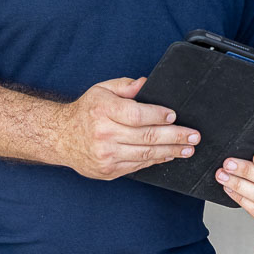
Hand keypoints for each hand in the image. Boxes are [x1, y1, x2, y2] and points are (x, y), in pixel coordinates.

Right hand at [56, 77, 199, 180]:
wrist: (60, 137)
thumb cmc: (85, 112)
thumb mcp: (102, 90)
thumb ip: (126, 86)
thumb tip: (146, 83)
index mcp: (103, 110)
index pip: (137, 114)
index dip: (158, 116)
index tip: (174, 116)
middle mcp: (104, 134)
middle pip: (146, 136)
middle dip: (175, 136)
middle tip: (193, 136)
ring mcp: (106, 155)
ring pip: (145, 154)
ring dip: (170, 152)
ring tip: (188, 149)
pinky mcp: (109, 170)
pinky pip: (138, 166)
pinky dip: (155, 161)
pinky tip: (168, 155)